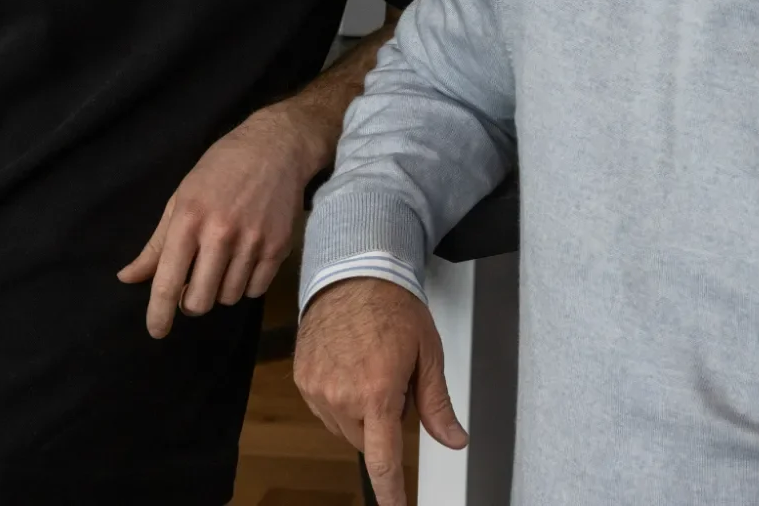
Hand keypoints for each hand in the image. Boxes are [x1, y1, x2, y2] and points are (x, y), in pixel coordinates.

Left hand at [118, 107, 317, 337]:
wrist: (276, 147)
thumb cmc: (220, 169)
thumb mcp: (181, 199)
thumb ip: (156, 244)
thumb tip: (127, 278)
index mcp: (189, 220)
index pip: (167, 281)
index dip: (158, 314)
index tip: (156, 331)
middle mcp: (221, 234)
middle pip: (199, 300)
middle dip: (191, 303)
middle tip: (193, 288)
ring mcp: (253, 241)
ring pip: (229, 297)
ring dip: (220, 292)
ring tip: (222, 268)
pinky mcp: (279, 246)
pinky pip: (256, 289)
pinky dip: (246, 285)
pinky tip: (244, 265)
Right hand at [295, 277, 467, 505]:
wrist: (353, 274)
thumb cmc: (395, 308)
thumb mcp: (428, 354)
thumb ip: (438, 405)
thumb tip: (455, 440)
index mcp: (378, 393)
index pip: (383, 460)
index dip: (390, 492)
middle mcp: (343, 396)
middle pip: (366, 441)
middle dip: (383, 423)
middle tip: (394, 380)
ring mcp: (317, 389)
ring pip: (344, 427)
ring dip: (360, 413)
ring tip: (370, 367)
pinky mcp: (302, 380)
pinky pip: (325, 409)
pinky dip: (340, 399)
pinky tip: (350, 366)